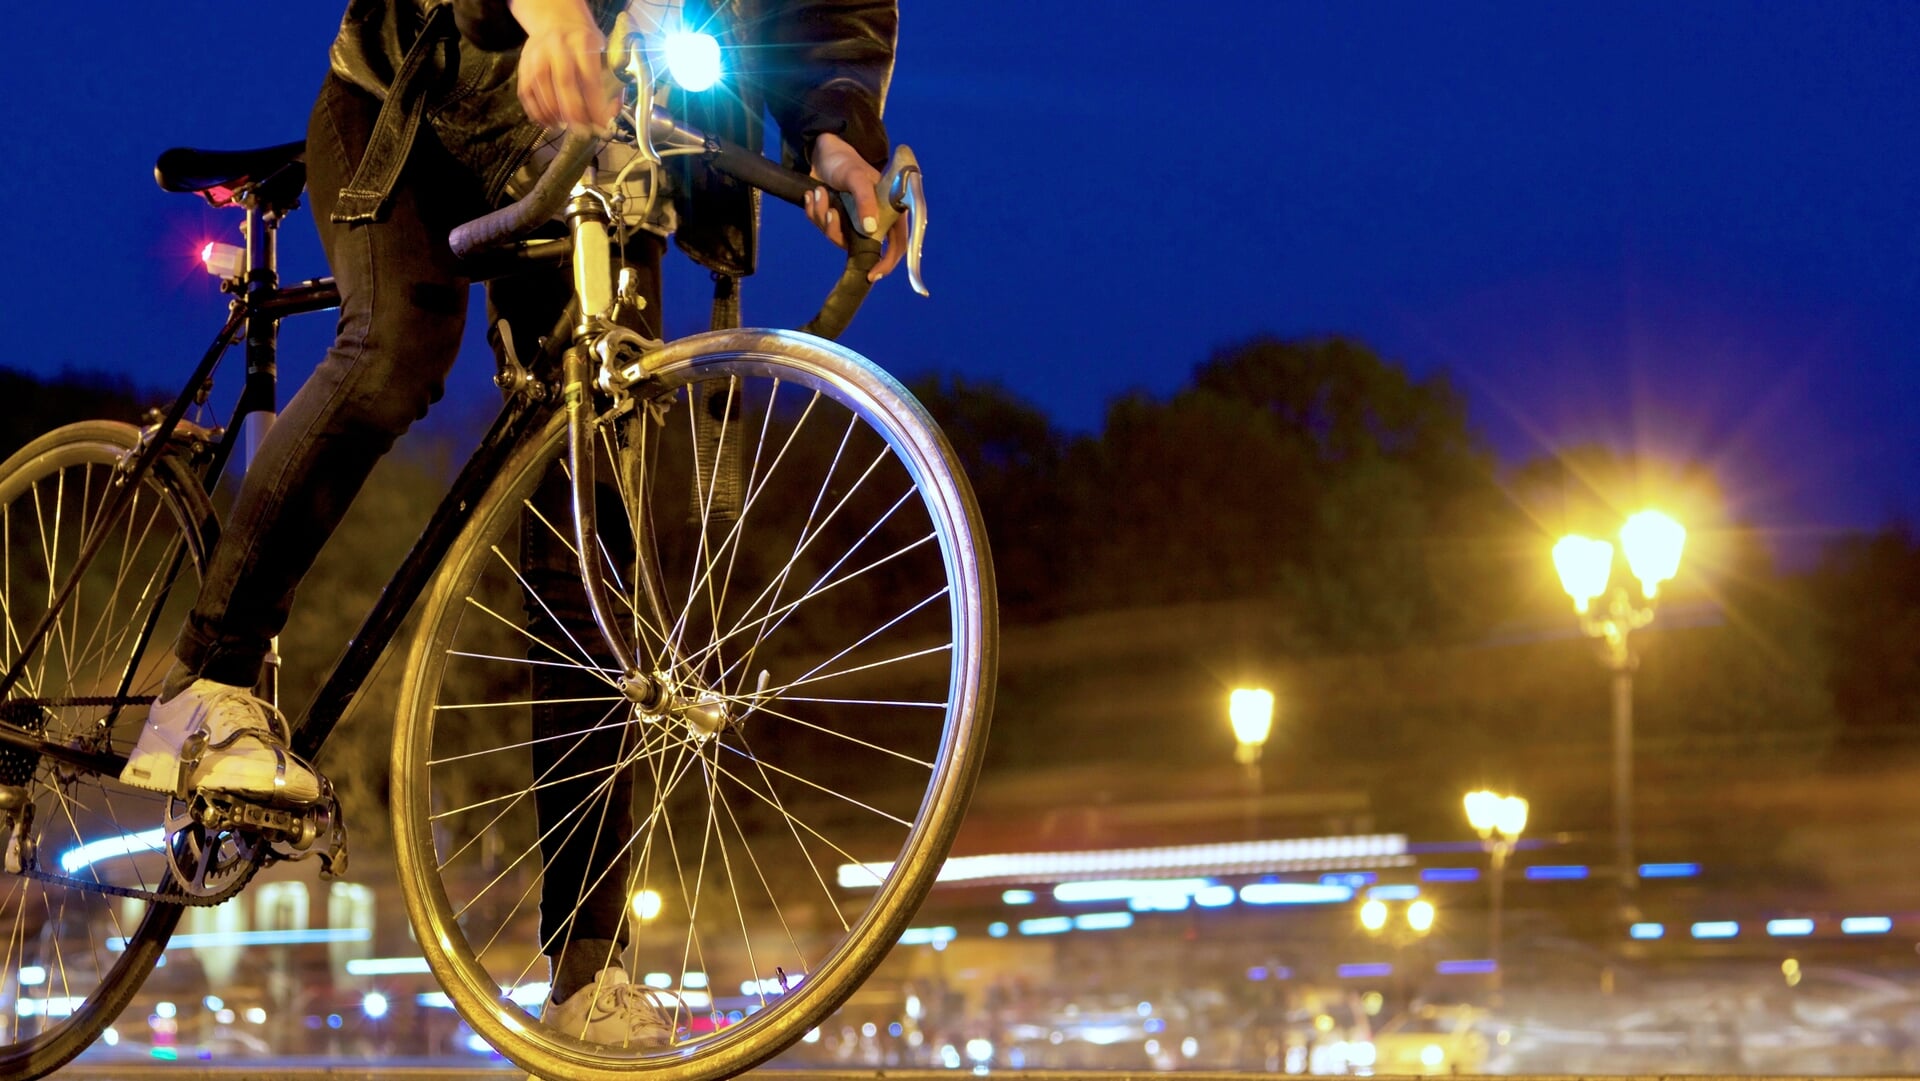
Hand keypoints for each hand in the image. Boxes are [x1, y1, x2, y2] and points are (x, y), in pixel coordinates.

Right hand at [511, 0, 617, 130]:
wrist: (556, 21)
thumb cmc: (585, 43)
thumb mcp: (604, 53)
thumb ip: (613, 83)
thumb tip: (611, 114)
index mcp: (582, 43)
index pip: (589, 78)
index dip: (595, 105)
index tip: (601, 124)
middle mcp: (557, 47)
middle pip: (563, 84)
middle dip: (574, 113)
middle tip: (582, 131)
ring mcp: (536, 55)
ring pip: (542, 91)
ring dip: (554, 115)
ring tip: (566, 127)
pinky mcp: (523, 65)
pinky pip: (527, 93)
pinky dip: (537, 112)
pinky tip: (548, 121)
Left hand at [804, 133, 909, 282]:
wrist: (821, 152)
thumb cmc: (845, 161)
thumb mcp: (856, 177)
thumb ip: (865, 199)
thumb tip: (870, 228)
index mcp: (889, 211)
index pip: (897, 245)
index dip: (888, 262)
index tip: (873, 274)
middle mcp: (872, 219)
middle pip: (860, 246)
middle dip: (838, 232)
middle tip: (830, 214)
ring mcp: (852, 221)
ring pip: (837, 237)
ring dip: (823, 217)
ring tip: (819, 192)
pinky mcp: (835, 219)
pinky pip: (823, 227)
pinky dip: (814, 212)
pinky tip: (812, 195)